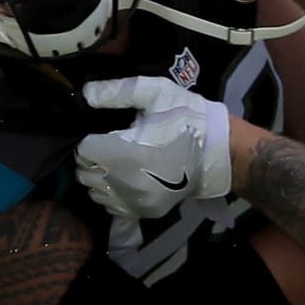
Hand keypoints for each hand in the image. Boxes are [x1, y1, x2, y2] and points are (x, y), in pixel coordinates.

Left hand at [74, 77, 231, 218]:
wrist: (220, 151)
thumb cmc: (187, 118)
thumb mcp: (156, 93)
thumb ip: (117, 92)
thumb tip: (86, 94)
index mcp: (123, 152)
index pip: (83, 150)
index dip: (91, 139)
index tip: (103, 133)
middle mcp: (124, 182)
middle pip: (85, 173)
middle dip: (93, 158)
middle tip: (110, 146)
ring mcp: (135, 201)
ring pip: (95, 192)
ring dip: (101, 177)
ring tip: (119, 163)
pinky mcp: (145, 212)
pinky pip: (112, 206)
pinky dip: (113, 194)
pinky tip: (127, 180)